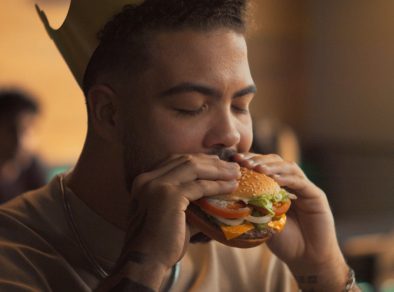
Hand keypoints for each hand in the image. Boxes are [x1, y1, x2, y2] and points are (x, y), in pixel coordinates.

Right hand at [115, 154, 239, 289]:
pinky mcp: (169, 196)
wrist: (144, 263)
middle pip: (185, 160)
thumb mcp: (169, 214)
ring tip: (235, 173)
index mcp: (144, 181)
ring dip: (218, 170)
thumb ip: (186, 202)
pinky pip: (199, 186)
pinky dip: (217, 185)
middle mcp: (148, 179)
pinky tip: (231, 186)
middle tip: (231, 167)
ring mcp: (157, 186)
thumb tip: (211, 198)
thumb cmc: (158, 244)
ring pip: (194, 168)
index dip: (198, 160)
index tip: (217, 163)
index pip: (175, 161)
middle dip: (211, 162)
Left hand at [233, 153, 348, 289]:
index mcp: (278, 186)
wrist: (307, 258)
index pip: (263, 166)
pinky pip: (300, 182)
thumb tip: (229, 194)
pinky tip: (275, 179)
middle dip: (259, 159)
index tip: (234, 161)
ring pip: (288, 167)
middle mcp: (292, 183)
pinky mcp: (316, 195)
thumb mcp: (263, 221)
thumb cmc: (284, 241)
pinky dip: (287, 179)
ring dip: (272, 166)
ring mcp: (305, 187)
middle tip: (244, 162)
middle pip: (275, 161)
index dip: (249, 161)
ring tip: (258, 168)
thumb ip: (253, 206)